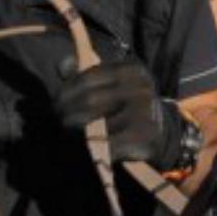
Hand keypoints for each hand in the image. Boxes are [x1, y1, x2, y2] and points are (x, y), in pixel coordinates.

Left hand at [51, 56, 169, 165]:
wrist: (160, 132)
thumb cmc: (127, 105)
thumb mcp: (112, 83)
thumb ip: (85, 74)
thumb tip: (62, 66)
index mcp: (131, 69)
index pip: (88, 77)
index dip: (66, 91)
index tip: (56, 103)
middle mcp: (141, 87)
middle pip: (90, 100)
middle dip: (67, 112)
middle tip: (59, 121)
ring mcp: (144, 112)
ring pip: (96, 124)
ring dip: (77, 132)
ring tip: (68, 134)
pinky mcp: (143, 136)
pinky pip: (107, 145)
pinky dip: (93, 148)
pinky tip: (86, 149)